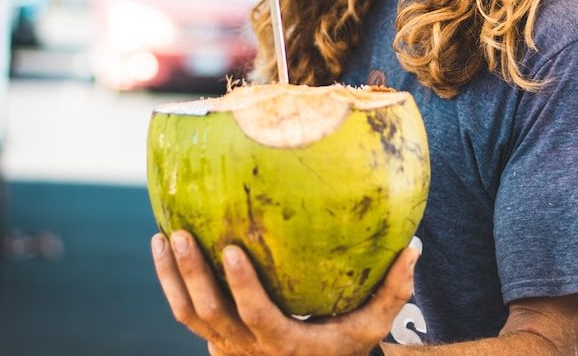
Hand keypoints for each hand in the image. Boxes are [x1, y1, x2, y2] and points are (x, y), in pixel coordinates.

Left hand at [151, 230, 417, 355]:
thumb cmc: (341, 350)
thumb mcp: (369, 327)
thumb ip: (392, 292)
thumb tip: (414, 248)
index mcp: (282, 343)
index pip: (255, 316)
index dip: (241, 287)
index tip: (231, 250)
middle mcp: (246, 348)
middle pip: (209, 313)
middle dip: (192, 274)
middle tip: (181, 233)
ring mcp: (224, 345)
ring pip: (188, 314)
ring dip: (171, 276)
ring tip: (163, 236)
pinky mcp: (213, 337)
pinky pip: (185, 311)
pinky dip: (170, 282)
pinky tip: (163, 246)